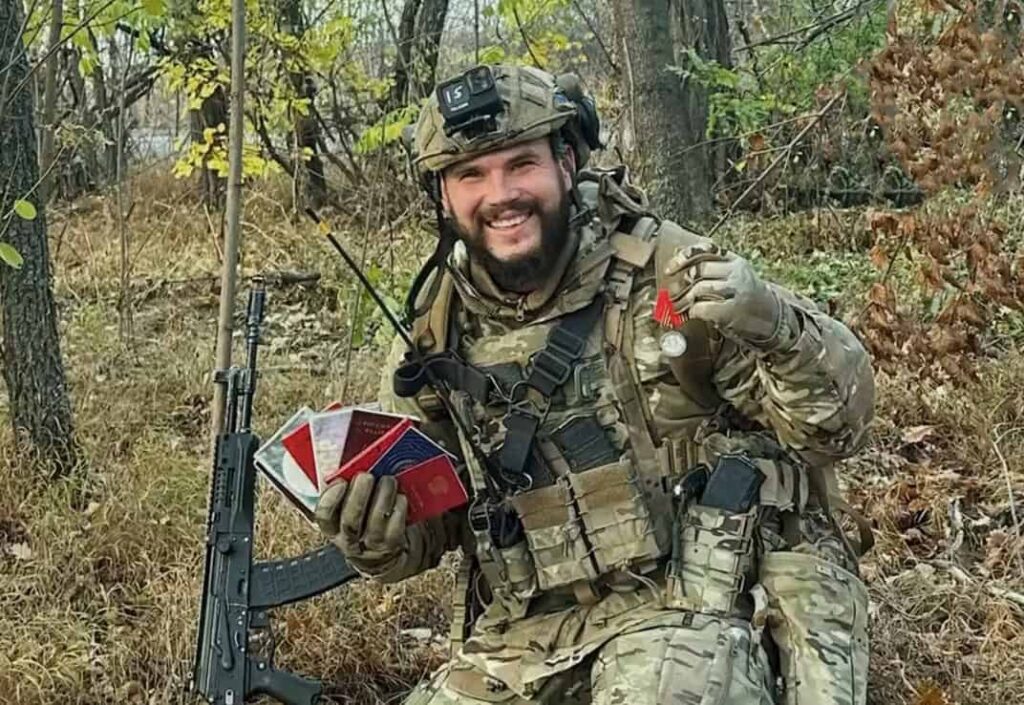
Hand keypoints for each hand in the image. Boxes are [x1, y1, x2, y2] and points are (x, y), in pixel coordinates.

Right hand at [314, 473, 407, 570]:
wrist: (382, 553)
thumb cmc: (364, 519)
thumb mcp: (349, 508)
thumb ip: (348, 489)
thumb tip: (357, 462)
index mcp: (332, 528)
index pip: (324, 516)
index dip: (331, 499)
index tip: (341, 481)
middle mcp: (348, 540)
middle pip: (350, 520)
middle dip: (359, 495)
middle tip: (367, 476)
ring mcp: (370, 545)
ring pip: (375, 521)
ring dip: (383, 496)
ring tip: (388, 480)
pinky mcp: (391, 546)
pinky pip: (395, 527)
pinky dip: (399, 508)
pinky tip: (400, 497)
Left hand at [664, 243, 786, 347]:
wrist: (770, 317)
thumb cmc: (743, 295)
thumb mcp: (733, 274)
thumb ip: (712, 266)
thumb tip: (678, 259)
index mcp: (734, 260)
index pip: (705, 250)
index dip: (683, 257)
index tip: (669, 269)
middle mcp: (737, 272)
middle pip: (699, 270)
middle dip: (681, 282)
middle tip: (671, 294)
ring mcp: (736, 290)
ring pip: (700, 288)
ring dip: (683, 300)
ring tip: (677, 307)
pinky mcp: (733, 310)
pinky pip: (704, 307)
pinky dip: (694, 311)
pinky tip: (693, 314)